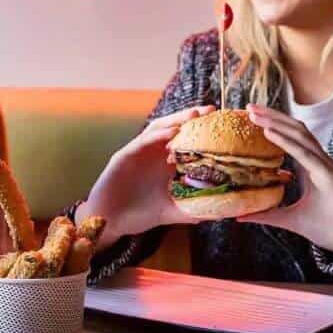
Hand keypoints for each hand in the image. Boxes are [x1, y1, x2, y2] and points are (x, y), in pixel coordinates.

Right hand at [77, 105, 215, 249]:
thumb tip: (218, 213)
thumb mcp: (170, 212)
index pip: (185, 141)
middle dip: (191, 118)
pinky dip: (157, 135)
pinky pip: (142, 141)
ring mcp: (137, 152)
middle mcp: (152, 153)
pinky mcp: (124, 155)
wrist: (110, 222)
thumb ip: (190, 210)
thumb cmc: (137, 215)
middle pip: (174, 129)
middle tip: (210, 110)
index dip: (201, 131)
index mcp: (164, 163)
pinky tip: (171, 132)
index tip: (222, 125)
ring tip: (193, 114)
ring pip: (158, 130)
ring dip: (175, 120)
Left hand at [239, 104, 332, 257]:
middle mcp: (319, 161)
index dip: (274, 124)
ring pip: (300, 135)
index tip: (252, 116)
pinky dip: (286, 142)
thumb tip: (240, 215)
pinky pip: (305, 154)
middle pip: (294, 130)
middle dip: (272, 117)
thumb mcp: (290, 220)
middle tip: (249, 107)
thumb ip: (267, 215)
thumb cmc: (329, 228)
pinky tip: (269, 133)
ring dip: (276, 123)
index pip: (291, 138)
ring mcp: (325, 166)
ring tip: (255, 115)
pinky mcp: (329, 175)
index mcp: (312, 167)